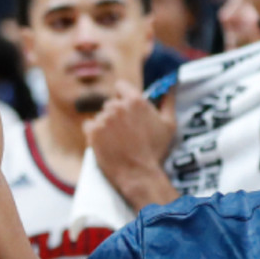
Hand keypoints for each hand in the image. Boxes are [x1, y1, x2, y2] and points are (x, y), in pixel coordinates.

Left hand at [84, 81, 178, 209]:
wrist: (138, 172)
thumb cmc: (155, 149)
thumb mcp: (169, 124)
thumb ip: (168, 101)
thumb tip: (170, 85)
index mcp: (135, 101)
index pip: (121, 86)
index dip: (123, 95)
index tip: (126, 106)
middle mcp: (116, 106)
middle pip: (111, 103)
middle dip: (117, 113)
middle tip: (126, 130)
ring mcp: (102, 119)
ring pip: (101, 116)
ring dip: (106, 124)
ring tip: (118, 139)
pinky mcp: (91, 131)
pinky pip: (89, 126)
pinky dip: (94, 133)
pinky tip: (106, 142)